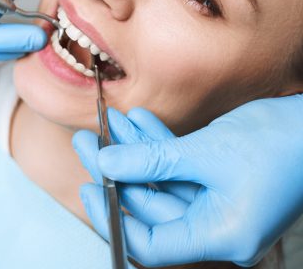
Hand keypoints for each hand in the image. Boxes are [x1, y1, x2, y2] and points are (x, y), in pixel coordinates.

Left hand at [73, 95, 302, 266]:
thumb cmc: (277, 145)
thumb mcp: (206, 153)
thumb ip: (152, 161)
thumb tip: (105, 165)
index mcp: (220, 237)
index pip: (152, 245)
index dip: (115, 218)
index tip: (90, 188)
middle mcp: (217, 227)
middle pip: (151, 206)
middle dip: (118, 170)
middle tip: (90, 142)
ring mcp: (217, 203)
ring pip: (162, 181)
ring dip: (135, 150)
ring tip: (110, 123)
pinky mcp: (217, 181)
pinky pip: (178, 167)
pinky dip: (158, 145)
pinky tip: (138, 121)